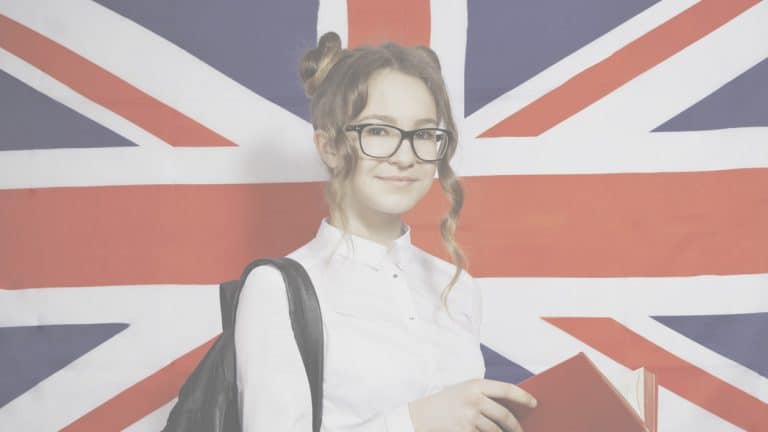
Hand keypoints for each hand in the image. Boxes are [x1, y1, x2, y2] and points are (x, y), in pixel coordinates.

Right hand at [408, 378, 536, 431]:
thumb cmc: (448, 401)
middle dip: (516, 426)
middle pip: (504, 415)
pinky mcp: (464, 430)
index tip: (534, 403)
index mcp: (476, 384)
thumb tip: (512, 407)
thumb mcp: (466, 390)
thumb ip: (486, 395)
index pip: (507, 389)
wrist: (422, 414)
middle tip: (521, 430)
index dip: (524, 397)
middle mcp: (474, 399)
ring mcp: (469, 416)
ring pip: (496, 430)